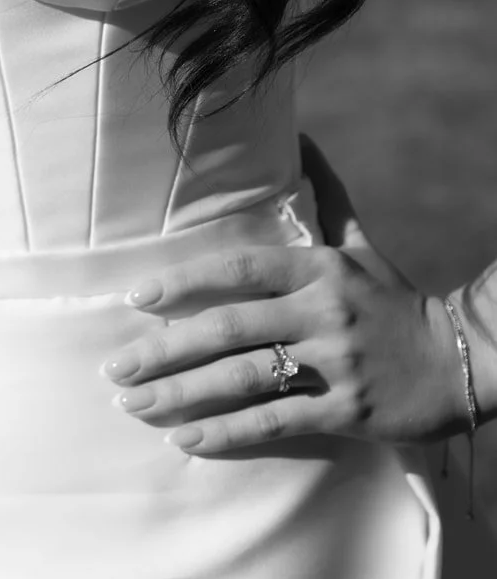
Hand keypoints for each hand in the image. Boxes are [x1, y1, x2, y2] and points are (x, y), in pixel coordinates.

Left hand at [102, 134, 467, 454]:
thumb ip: (326, 196)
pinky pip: (275, 422)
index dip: (183, 282)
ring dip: (181, 394)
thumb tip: (302, 137)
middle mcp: (322, 310)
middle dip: (164, 349)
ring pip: (242, 378)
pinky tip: (185, 440)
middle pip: (229, 328)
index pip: (238, 269)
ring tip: (134, 405)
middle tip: (116, 366)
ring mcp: (334, 361)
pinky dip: (226, 433)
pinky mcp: (347, 410)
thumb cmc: (397, 301)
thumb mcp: (360, 244)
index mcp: (319, 268)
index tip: (134, 299)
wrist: (462, 361)